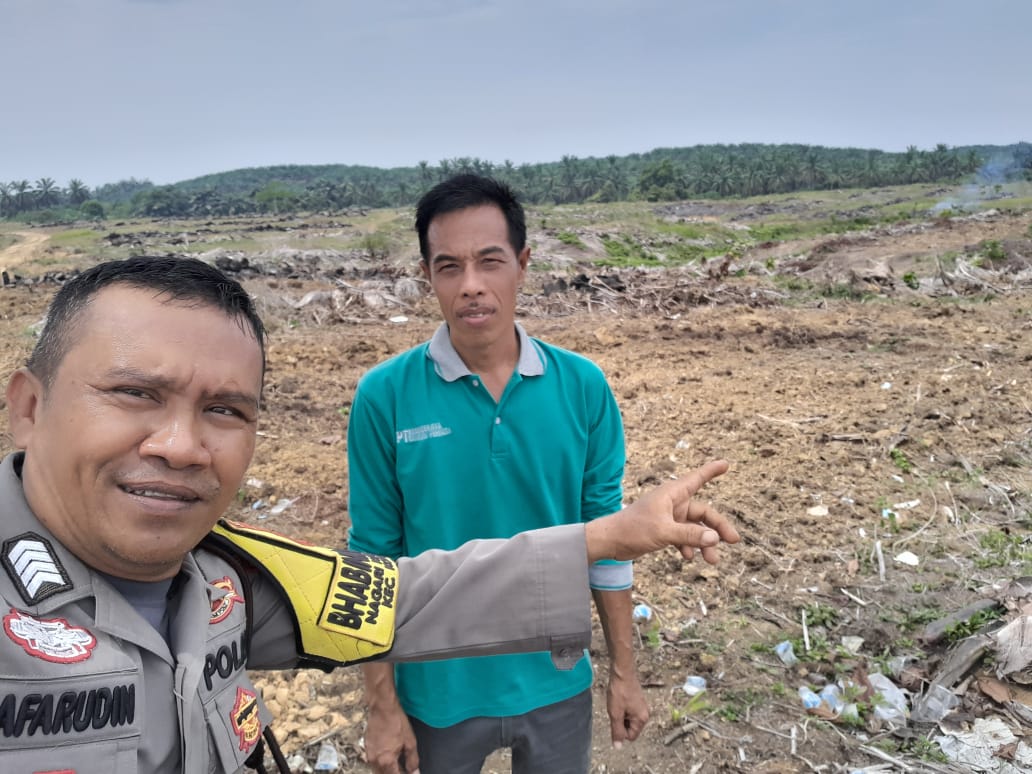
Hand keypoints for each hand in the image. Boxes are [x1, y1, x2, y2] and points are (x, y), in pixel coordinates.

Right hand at [364, 699, 419, 773]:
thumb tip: (414, 772)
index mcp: (386, 761)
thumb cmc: (397, 722)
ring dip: (387, 771)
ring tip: (398, 765)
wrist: (382, 708)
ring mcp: (369, 754)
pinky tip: (389, 757)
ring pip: (378, 771)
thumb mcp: (410, 742)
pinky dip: (381, 763)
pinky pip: (373, 762)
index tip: (410, 773)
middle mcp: (375, 760)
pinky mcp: (366, 748)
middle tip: (404, 770)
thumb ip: (412, 760)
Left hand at [585, 460, 738, 562]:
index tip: (726, 463)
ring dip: (704, 542)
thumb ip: (690, 535)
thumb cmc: (633, 530)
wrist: (610, 541)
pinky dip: (689, 546)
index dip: (712, 471)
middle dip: (717, 527)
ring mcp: (668, 517)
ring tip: (712, 559)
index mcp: (672, 494)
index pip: (697, 479)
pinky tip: (688, 557)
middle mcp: (672, 503)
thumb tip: (715, 537)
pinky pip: (684, 537)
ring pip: (695, 528)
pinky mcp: (663, 530)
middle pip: (703, 512)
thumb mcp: (664, 532)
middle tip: (734, 541)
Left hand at [607, 669, 649, 747]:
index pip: (630, 736)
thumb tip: (618, 747)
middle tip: (616, 709)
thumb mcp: (615, 714)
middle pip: (630, 728)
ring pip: (628, 719)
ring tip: (617, 703)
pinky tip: (619, 699)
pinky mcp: (638, 701)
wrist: (622, 672)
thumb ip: (617, 731)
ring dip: (621, 714)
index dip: (620, 730)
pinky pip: (629, 712)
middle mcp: (645, 714)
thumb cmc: (619, 692)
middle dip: (621, 721)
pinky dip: (622, 708)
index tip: (615, 717)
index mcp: (642, 719)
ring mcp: (642, 707)